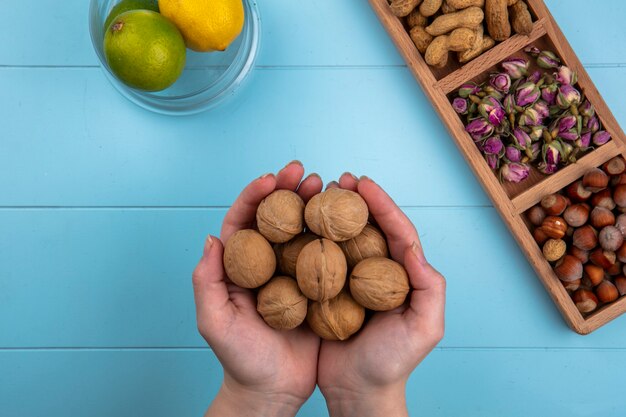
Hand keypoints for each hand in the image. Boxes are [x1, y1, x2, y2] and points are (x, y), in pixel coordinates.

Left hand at [192, 161, 322, 416]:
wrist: (271, 390)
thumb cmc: (239, 359)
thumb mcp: (214, 322)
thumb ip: (206, 281)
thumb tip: (213, 238)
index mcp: (240, 266)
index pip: (245, 221)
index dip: (256, 196)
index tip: (273, 178)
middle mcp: (267, 263)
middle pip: (277, 218)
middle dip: (290, 191)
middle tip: (308, 174)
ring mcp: (293, 274)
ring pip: (304, 231)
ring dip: (314, 207)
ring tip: (330, 187)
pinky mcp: (316, 288)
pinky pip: (326, 256)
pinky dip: (336, 236)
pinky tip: (350, 222)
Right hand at [318, 174, 445, 416]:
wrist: (359, 391)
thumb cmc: (394, 363)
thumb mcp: (424, 328)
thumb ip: (428, 287)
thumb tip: (413, 246)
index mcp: (403, 275)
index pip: (396, 230)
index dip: (381, 203)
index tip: (362, 183)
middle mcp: (378, 272)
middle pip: (369, 227)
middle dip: (355, 200)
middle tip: (338, 179)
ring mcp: (352, 280)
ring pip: (344, 238)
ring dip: (333, 213)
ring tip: (318, 193)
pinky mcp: (329, 291)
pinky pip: (320, 259)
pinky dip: (312, 239)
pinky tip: (299, 226)